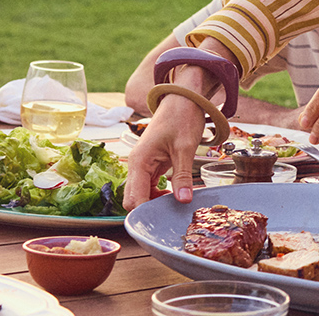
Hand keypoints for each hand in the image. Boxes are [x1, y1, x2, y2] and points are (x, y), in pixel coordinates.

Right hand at [123, 92, 206, 208]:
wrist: (183, 98)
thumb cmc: (182, 116)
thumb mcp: (185, 147)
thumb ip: (182, 175)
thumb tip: (183, 200)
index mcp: (139, 161)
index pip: (134, 198)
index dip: (145, 213)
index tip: (163, 221)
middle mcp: (136, 165)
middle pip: (133, 199)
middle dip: (149, 209)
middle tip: (172, 213)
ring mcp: (143, 164)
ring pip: (142, 193)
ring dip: (155, 201)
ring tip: (176, 204)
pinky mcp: (152, 163)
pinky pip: (150, 185)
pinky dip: (160, 192)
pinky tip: (175, 193)